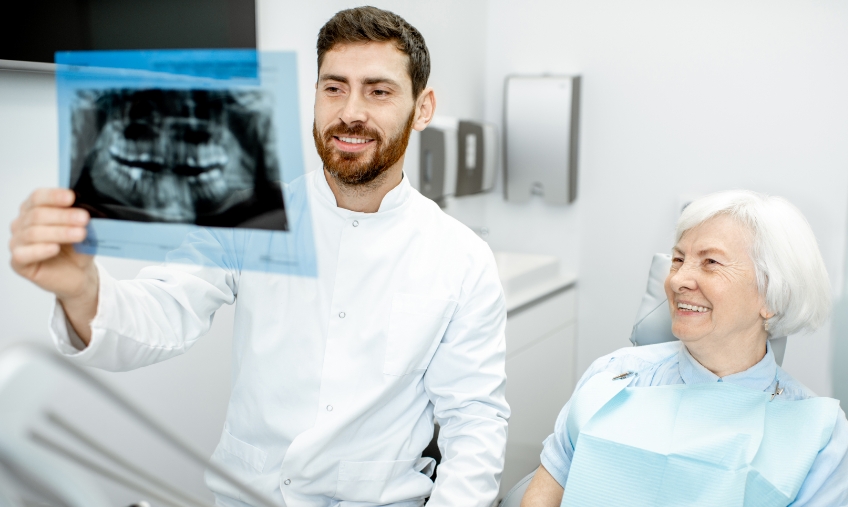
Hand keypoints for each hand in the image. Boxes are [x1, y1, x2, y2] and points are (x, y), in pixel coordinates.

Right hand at [10, 188, 97, 341]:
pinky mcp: (18, 262)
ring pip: (33, 233)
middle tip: (84, 218)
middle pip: (37, 214)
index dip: (54, 196)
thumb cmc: (77, 248)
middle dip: (63, 216)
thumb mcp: (83, 229)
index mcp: (34, 209)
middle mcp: (22, 224)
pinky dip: (40, 250)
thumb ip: (81, 218)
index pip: (38, 197)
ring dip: (59, 232)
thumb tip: (87, 208)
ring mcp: (18, 242)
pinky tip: (54, 248)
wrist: (79, 274)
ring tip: (80, 234)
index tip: (71, 197)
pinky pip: (23, 254)